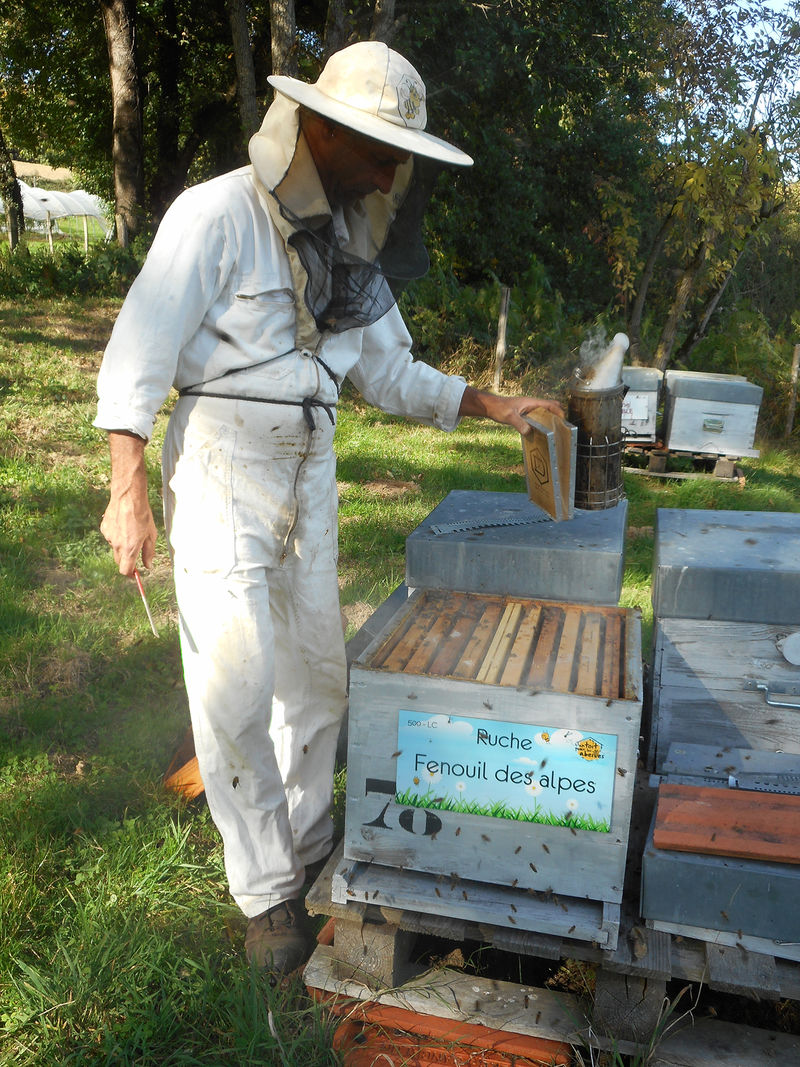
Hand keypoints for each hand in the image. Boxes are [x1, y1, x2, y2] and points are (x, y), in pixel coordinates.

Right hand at [100, 431, 157, 576]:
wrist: (128, 497)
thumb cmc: (143, 515)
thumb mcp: (151, 535)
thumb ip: (149, 552)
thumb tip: (148, 565)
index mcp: (129, 549)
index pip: (125, 570)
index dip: (130, 574)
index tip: (135, 573)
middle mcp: (116, 545)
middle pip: (119, 561)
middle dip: (127, 560)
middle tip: (135, 551)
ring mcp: (108, 537)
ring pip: (114, 547)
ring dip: (122, 545)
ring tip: (131, 530)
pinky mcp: (104, 528)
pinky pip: (110, 537)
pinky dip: (116, 535)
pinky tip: (123, 524)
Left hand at [458, 386, 564, 434]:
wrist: (490, 407)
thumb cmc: (499, 408)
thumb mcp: (509, 417)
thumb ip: (519, 424)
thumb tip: (529, 432)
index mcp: (531, 402)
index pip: (550, 404)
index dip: (559, 411)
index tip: (564, 420)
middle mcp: (532, 404)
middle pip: (550, 407)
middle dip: (557, 415)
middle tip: (561, 428)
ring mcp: (529, 409)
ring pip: (544, 413)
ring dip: (550, 420)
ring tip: (554, 432)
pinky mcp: (525, 414)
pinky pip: (537, 418)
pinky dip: (541, 423)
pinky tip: (540, 433)